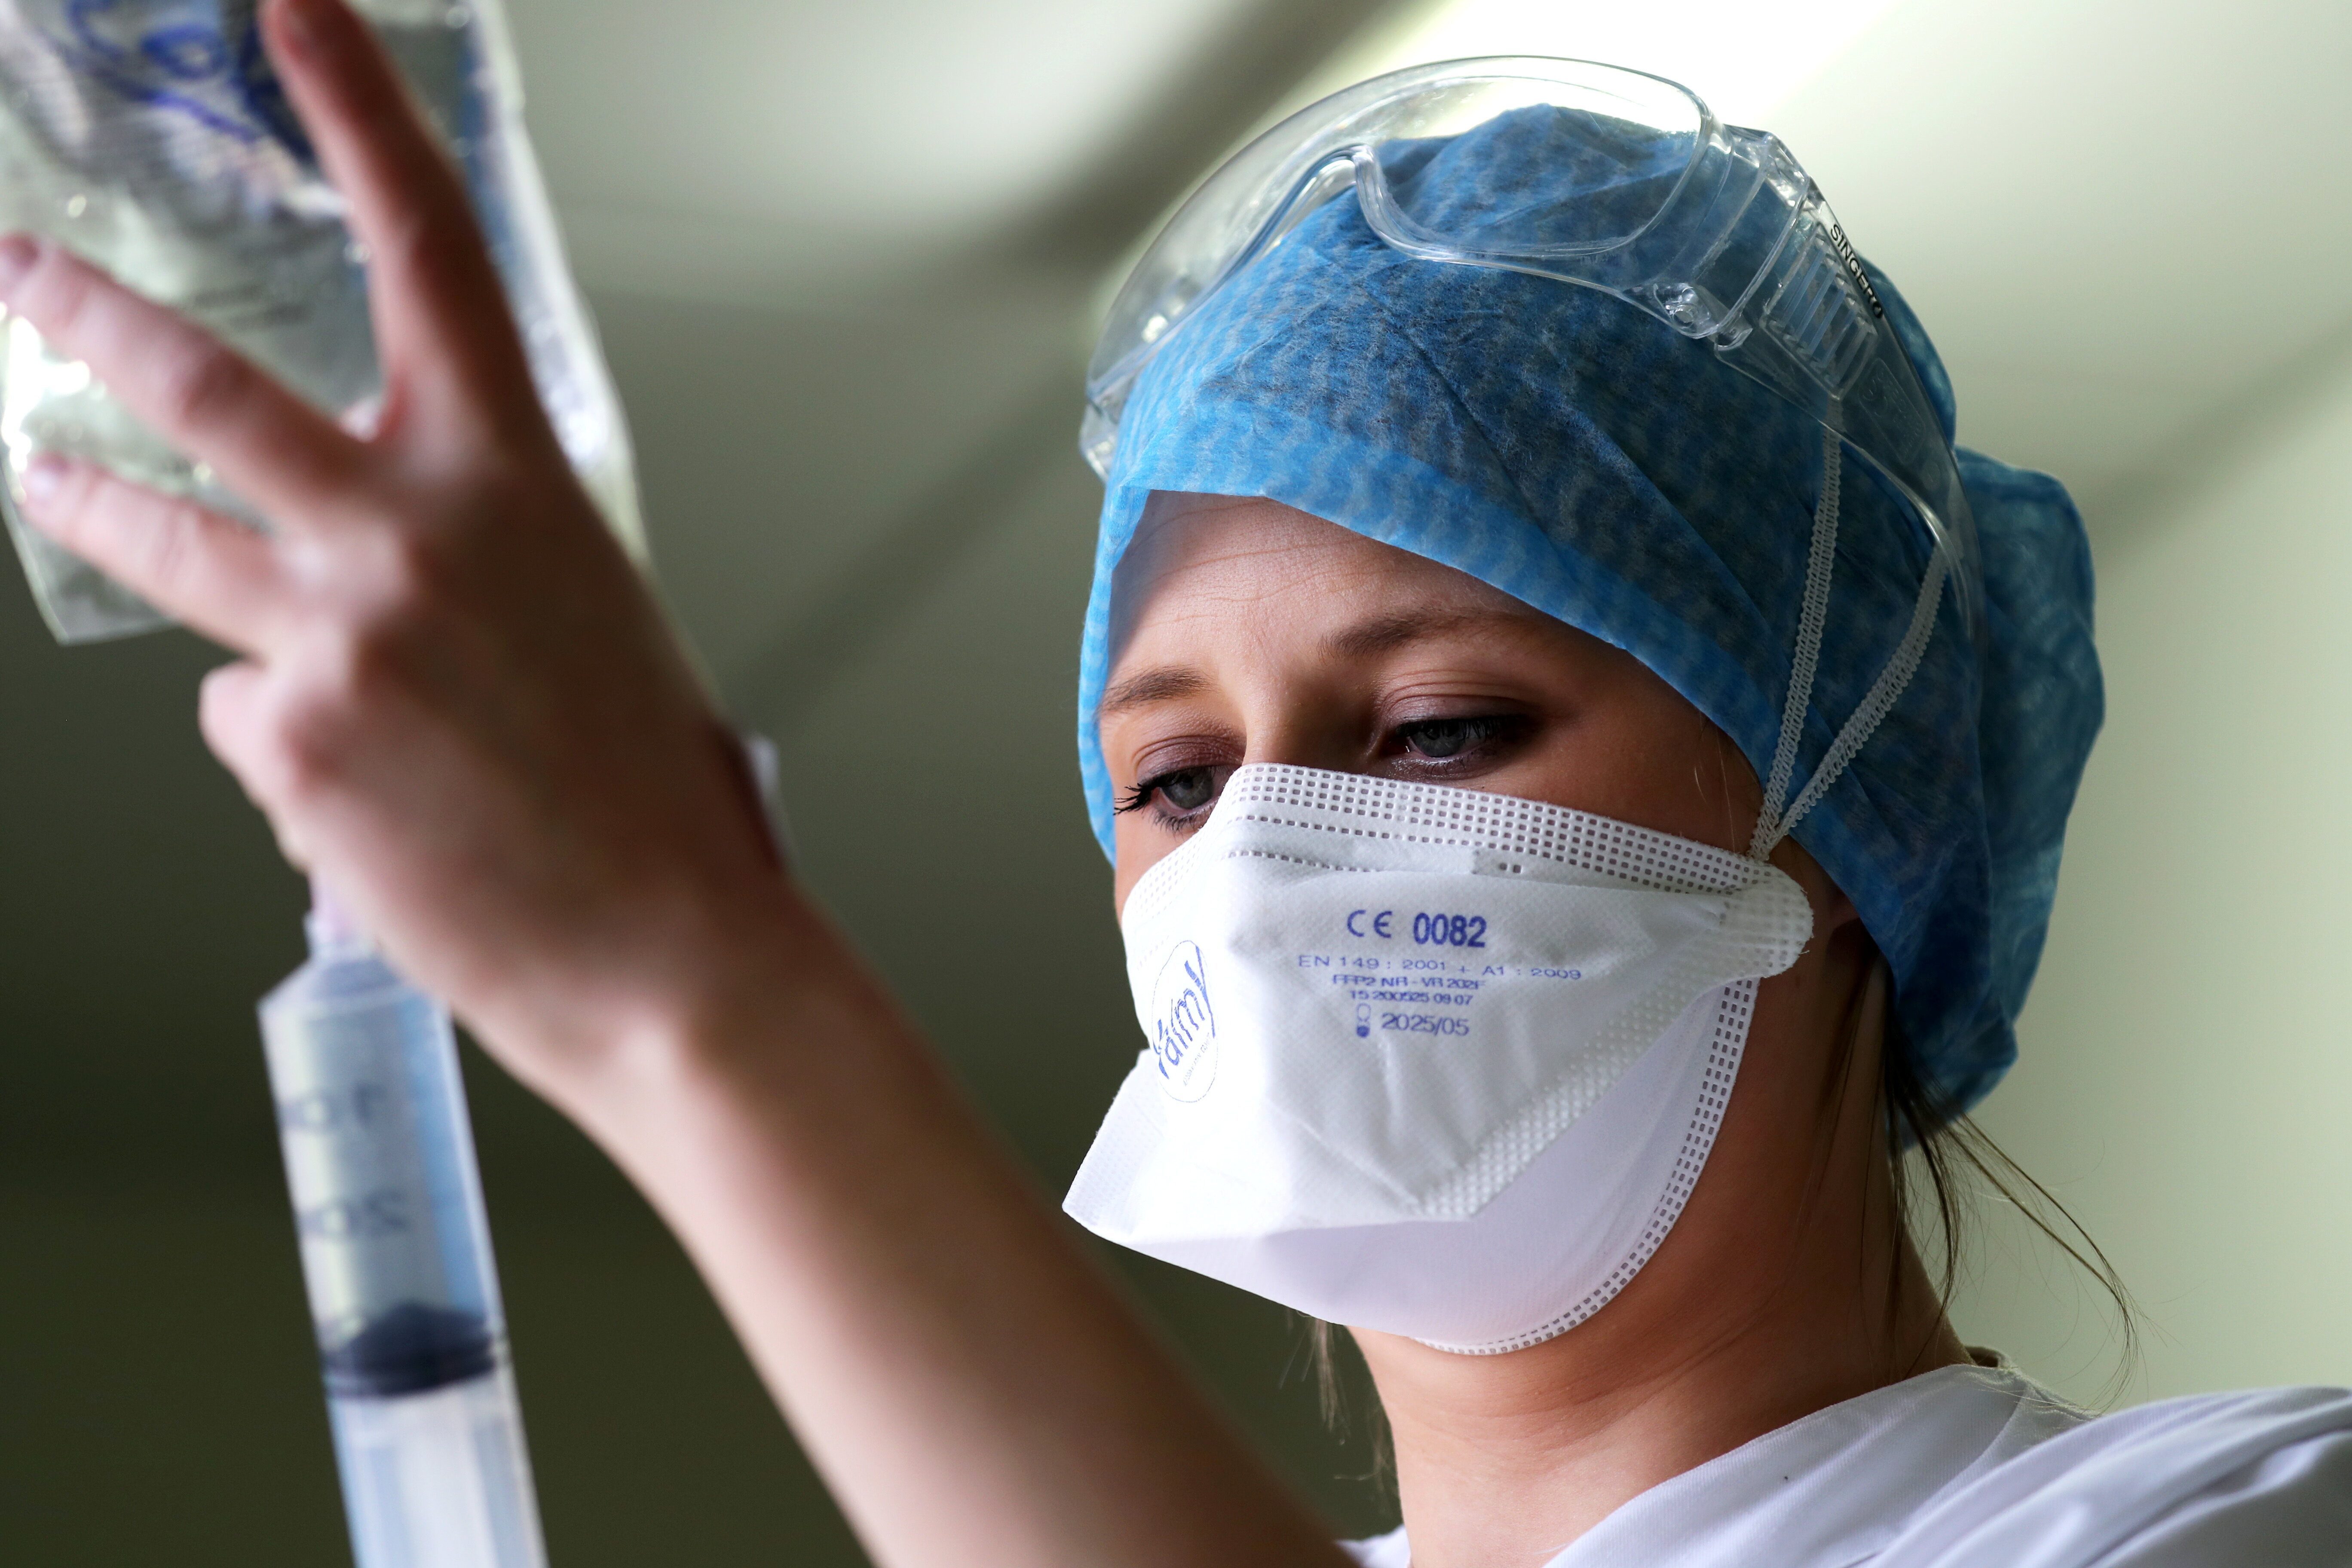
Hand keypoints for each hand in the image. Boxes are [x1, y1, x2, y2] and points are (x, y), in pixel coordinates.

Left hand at [0, 0, 788, 1093]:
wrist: (667, 955)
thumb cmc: (654, 795)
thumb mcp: (591, 618)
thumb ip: (476, 552)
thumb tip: (365, 569)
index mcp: (515, 484)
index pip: (426, 249)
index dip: (354, 109)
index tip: (287, 9)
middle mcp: (413, 536)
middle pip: (199, 384)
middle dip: (79, 310)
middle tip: (18, 271)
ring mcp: (337, 640)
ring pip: (160, 540)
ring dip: (96, 506)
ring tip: (53, 481)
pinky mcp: (287, 751)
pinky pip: (243, 707)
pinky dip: (283, 733)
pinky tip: (358, 786)